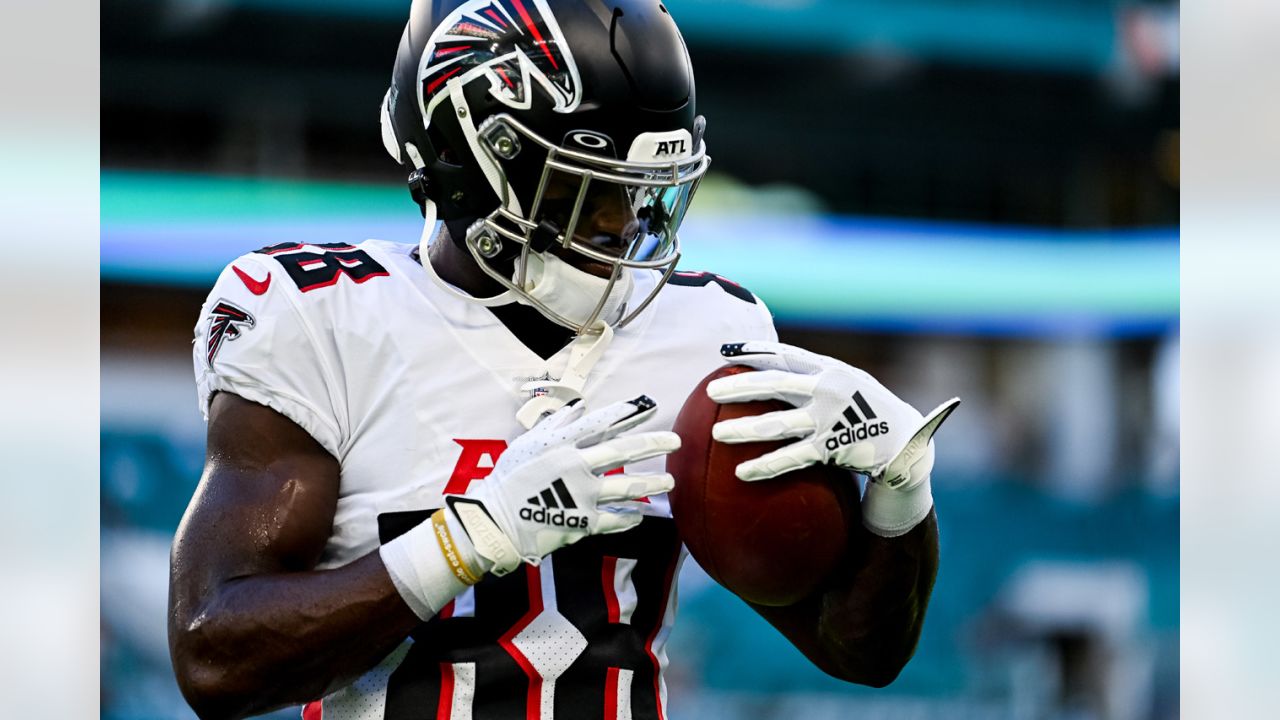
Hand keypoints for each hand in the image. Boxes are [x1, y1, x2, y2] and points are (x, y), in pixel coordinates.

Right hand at [446, 396, 678, 574]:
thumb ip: (556, 427)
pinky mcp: (583, 522)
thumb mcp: (527, 445)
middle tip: (675, 441)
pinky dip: (629, 517)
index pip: (601, 423)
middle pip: (622, 451)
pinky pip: (614, 519)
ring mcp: (582, 495)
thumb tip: (580, 408)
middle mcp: (576, 466)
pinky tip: (640, 514)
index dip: (626, 413)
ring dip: (651, 483)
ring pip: (626, 487)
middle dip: (652, 443)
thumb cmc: (508, 480)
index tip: (648, 405)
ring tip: (669, 482)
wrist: (496, 521)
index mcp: (561, 444)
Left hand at [707, 342, 957, 488]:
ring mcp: (830, 419)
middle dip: (740, 386)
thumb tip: (777, 375)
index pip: (786, 356)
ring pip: (778, 423)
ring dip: (744, 429)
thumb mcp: (850, 384)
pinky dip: (765, 465)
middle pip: (776, 384)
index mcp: (831, 370)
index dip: (755, 352)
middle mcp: (829, 389)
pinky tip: (742, 472)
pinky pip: (791, 458)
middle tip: (710, 391)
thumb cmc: (871, 412)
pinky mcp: (832, 448)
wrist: (907, 443)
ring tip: (715, 434)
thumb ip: (819, 379)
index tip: (726, 353)